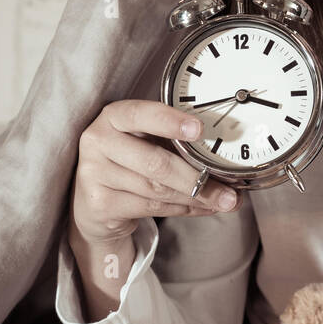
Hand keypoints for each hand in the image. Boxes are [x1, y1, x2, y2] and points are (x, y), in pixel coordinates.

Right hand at [71, 99, 241, 244]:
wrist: (96, 202)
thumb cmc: (131, 161)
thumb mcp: (147, 141)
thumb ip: (175, 141)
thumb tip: (223, 158)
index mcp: (113, 116)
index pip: (140, 114)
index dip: (170, 121)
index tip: (199, 129)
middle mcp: (98, 141)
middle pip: (156, 162)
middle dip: (196, 178)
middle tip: (228, 189)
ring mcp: (94, 174)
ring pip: (157, 189)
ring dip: (196, 197)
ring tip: (222, 200)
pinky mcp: (99, 204)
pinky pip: (151, 207)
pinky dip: (183, 209)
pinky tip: (202, 207)